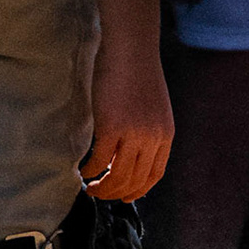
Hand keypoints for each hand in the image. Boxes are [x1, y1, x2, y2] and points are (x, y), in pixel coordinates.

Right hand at [82, 43, 172, 201]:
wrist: (131, 50)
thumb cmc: (136, 73)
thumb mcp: (151, 107)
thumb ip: (147, 130)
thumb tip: (129, 151)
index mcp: (165, 134)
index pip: (154, 175)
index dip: (138, 191)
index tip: (124, 198)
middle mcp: (153, 137)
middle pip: (134, 180)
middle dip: (115, 193)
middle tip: (99, 193)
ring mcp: (133, 134)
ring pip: (118, 176)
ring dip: (102, 187)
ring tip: (90, 187)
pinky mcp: (112, 127)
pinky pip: (100, 161)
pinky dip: (90, 171)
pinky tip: (82, 171)